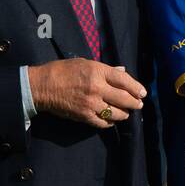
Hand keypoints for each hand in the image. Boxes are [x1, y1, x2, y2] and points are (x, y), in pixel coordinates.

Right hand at [27, 59, 145, 127]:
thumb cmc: (62, 71)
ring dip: (124, 114)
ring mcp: (91, 104)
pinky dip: (110, 122)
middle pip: (124, 98)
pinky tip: (111, 119)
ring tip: (126, 112)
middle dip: (134, 103)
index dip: (136, 88)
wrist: (42, 86)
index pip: (124, 80)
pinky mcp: (84, 116)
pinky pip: (103, 122)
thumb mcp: (85, 63)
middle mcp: (97, 88)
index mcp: (97, 71)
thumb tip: (122, 72)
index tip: (142, 93)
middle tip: (139, 105)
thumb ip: (106, 69)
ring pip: (116, 113)